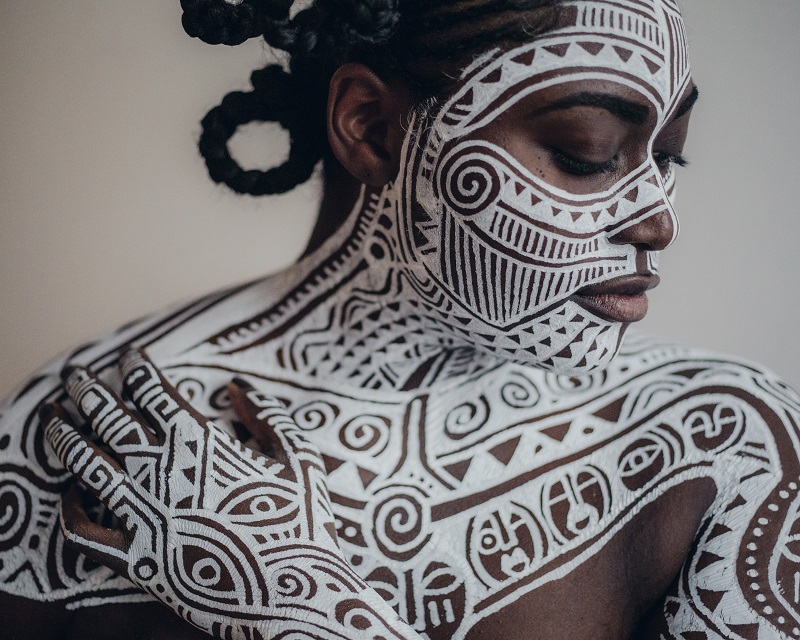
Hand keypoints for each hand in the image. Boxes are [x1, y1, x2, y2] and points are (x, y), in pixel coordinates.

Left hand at [42, 350, 415, 638]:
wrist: (294, 596)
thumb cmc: (302, 523)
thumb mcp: (299, 457)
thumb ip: (268, 415)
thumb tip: (237, 385)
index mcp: (202, 444)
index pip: (153, 391)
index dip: (137, 367)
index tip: (130, 355)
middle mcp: (164, 474)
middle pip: (111, 419)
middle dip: (89, 391)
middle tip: (77, 376)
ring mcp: (146, 516)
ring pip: (88, 465)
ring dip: (66, 435)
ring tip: (52, 416)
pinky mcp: (137, 558)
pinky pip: (85, 531)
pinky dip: (69, 507)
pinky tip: (68, 490)